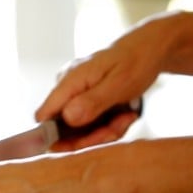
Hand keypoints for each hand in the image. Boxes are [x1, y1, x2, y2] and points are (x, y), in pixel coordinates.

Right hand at [35, 16, 168, 150]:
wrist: (149, 49)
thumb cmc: (136, 61)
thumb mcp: (119, 83)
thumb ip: (92, 101)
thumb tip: (67, 117)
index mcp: (69, 81)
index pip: (44, 116)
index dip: (55, 136)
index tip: (84, 144)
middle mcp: (66, 88)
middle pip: (63, 128)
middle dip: (91, 136)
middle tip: (118, 128)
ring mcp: (74, 94)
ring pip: (79, 129)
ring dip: (104, 131)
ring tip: (126, 117)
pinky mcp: (83, 99)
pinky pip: (89, 123)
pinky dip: (107, 125)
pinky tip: (123, 115)